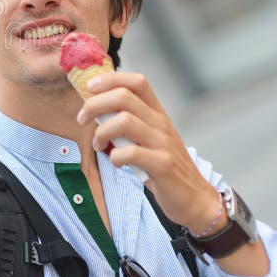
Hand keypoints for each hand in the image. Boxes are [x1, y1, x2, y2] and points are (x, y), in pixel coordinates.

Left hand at [76, 72, 219, 230]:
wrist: (194, 197)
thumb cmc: (163, 164)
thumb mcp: (148, 136)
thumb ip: (129, 121)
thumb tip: (95, 109)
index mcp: (156, 112)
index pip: (137, 81)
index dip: (110, 79)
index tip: (89, 87)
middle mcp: (160, 122)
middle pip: (123, 96)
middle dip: (94, 104)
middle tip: (82, 119)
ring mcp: (162, 142)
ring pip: (124, 121)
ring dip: (101, 131)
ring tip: (98, 144)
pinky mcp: (162, 165)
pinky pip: (132, 153)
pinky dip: (115, 156)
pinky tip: (116, 162)